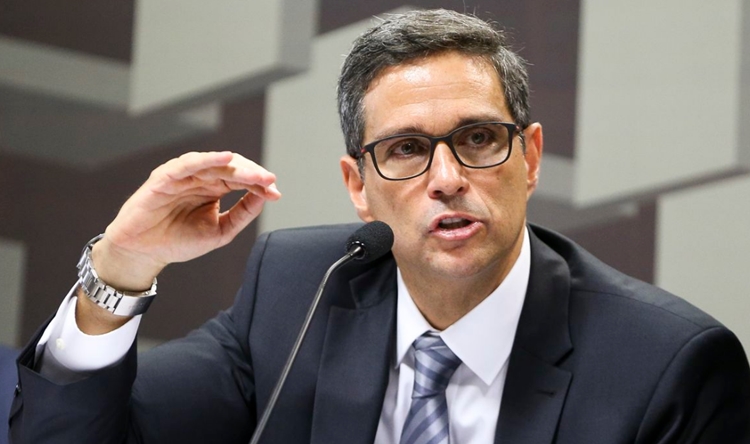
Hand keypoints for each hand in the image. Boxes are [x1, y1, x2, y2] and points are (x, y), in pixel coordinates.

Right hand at [92, 151, 280, 291]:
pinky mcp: (164, 177)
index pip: (242, 180)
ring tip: (256, 175)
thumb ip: (242, 214)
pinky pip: (187, 164)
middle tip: (270, 182)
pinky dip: (206, 159)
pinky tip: (226, 159)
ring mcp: (183, 176)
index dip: (260, 185)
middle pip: (232, 168)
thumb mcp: (220, 231)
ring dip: (237, 167)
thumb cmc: (178, 240)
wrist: (144, 253)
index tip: (276, 193)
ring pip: (214, 164)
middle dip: (253, 174)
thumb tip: (265, 197)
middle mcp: (200, 178)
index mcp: (214, 189)